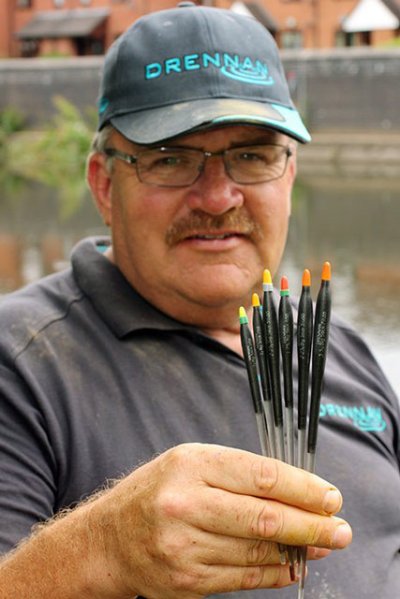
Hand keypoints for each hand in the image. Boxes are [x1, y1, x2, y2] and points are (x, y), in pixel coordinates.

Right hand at [92, 443, 351, 597]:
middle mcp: (185, 504)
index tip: (329, 497)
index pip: (260, 476)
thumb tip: (295, 492)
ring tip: (322, 545)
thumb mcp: (190, 464)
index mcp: (190, 465)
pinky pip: (243, 579)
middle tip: (340, 529)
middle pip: (264, 518)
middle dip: (311, 525)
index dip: (303, 488)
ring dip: (298, 551)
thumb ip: (238, 474)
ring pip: (257, 552)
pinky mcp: (186, 581)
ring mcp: (184, 547)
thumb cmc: (156, 492)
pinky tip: (292, 565)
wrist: (108, 540)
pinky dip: (274, 574)